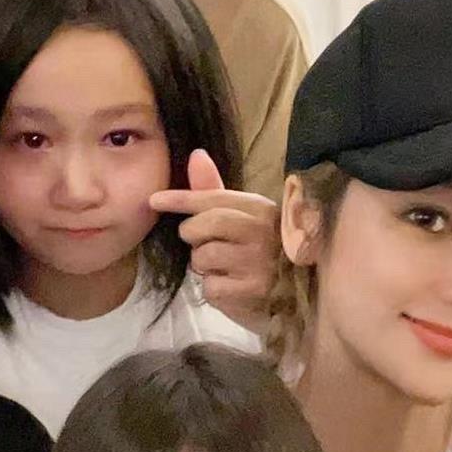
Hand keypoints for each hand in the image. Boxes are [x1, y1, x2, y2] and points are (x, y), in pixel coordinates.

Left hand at [150, 149, 278, 332]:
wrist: (297, 297)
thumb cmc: (263, 253)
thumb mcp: (244, 219)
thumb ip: (215, 191)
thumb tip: (196, 155)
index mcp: (261, 209)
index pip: (213, 198)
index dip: (181, 199)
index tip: (154, 200)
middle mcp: (262, 232)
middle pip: (203, 225)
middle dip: (192, 235)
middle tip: (202, 244)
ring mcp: (259, 262)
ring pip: (202, 257)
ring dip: (203, 266)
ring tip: (223, 268)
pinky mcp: (253, 291)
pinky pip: (210, 287)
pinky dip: (214, 290)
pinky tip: (232, 289)